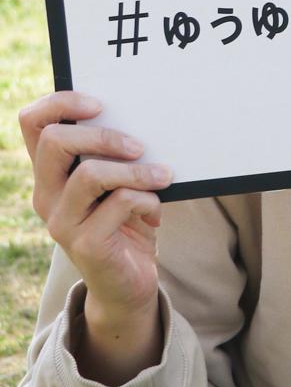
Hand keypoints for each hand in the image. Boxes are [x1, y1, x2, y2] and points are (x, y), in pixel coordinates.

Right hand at [19, 90, 169, 376]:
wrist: (129, 284)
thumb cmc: (126, 222)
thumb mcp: (117, 182)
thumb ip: (115, 154)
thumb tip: (142, 117)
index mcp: (50, 173)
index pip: (32, 123)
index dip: (59, 102)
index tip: (98, 102)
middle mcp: (46, 195)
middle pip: (55, 142)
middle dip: (103, 135)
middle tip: (139, 145)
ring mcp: (61, 222)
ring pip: (90, 174)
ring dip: (135, 170)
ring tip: (162, 175)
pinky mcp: (85, 245)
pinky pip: (119, 204)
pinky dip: (147, 198)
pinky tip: (156, 210)